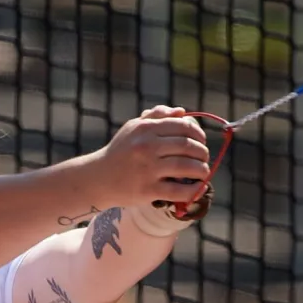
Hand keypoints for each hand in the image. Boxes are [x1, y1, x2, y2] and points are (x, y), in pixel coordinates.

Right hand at [93, 105, 210, 208]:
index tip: (201, 141)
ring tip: (203, 172)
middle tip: (204, 158)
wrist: (98, 178)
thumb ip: (156, 116)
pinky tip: (199, 188)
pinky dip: (194, 190)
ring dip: (202, 170)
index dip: (199, 134)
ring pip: (187, 167)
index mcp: (146, 128)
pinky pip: (179, 190)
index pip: (183, 126)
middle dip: (203, 153)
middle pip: (188, 146)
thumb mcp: (133, 128)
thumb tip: (182, 112)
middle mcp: (147, 146)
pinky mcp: (148, 190)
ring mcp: (148, 169)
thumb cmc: (120, 151)